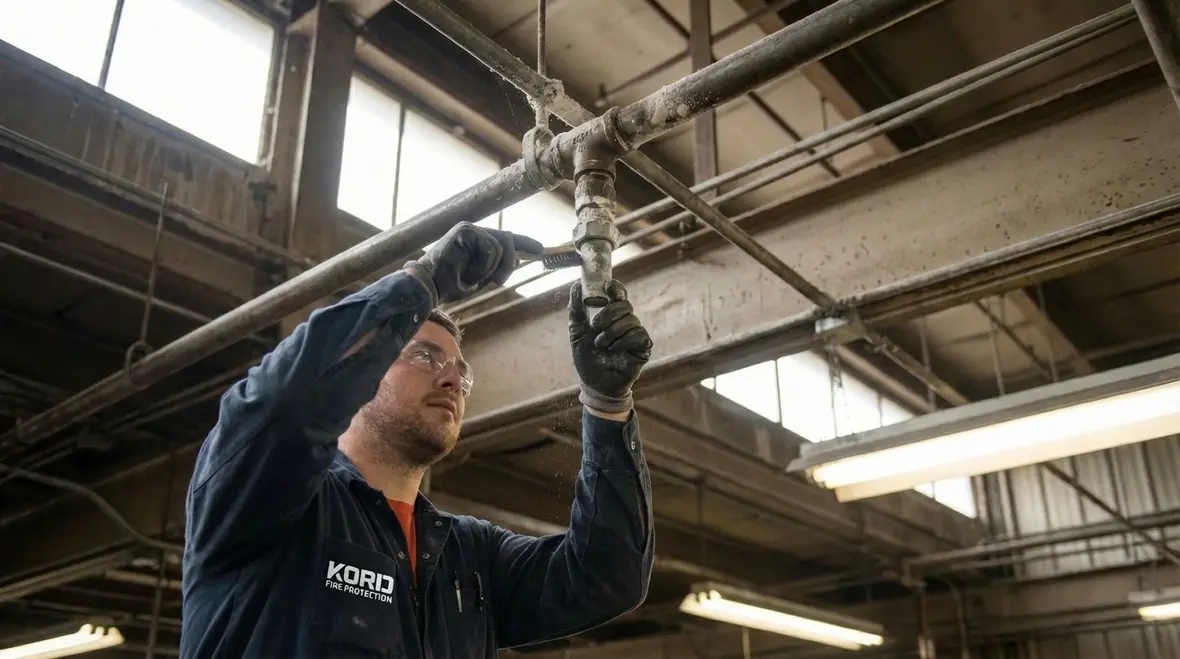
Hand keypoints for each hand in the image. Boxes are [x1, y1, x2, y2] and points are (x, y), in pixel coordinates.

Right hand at [407, 222, 543, 303]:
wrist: (430, 287)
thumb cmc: (450, 285)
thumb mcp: (482, 277)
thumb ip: (498, 266)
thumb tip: (519, 260)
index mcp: (478, 242)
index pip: (506, 239)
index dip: (524, 243)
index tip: (540, 250)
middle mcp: (475, 232)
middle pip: (508, 240)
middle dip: (509, 263)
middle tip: (498, 281)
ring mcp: (470, 229)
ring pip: (501, 247)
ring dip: (491, 269)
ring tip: (473, 278)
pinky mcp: (465, 230)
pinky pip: (490, 248)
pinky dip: (483, 266)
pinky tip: (468, 272)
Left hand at [568, 280, 652, 414]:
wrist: (596, 384)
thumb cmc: (587, 359)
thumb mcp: (577, 333)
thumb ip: (576, 310)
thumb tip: (575, 286)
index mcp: (610, 316)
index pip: (618, 295)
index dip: (615, 288)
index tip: (607, 287)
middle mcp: (624, 322)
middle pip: (624, 305)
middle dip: (608, 313)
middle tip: (596, 327)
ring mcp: (635, 334)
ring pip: (630, 319)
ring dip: (612, 332)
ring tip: (601, 345)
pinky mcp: (643, 347)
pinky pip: (638, 334)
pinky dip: (623, 341)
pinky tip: (615, 350)